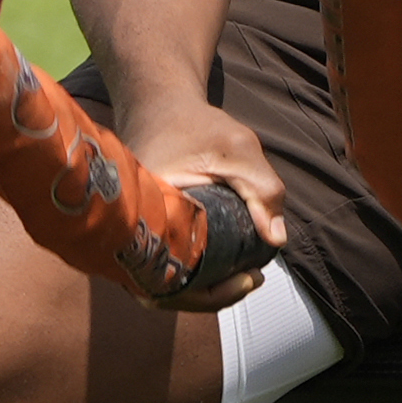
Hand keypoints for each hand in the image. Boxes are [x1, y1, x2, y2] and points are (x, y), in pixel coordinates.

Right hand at [119, 95, 287, 312]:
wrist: (159, 105)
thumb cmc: (195, 125)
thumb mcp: (238, 148)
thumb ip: (262, 189)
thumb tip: (277, 240)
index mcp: (143, 214)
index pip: (168, 279)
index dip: (209, 293)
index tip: (249, 278)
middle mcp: (125, 231)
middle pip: (160, 291)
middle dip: (209, 296)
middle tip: (251, 281)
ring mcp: (127, 234)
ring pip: (158, 284)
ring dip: (199, 290)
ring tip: (242, 279)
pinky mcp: (137, 233)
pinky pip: (158, 268)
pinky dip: (189, 275)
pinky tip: (222, 268)